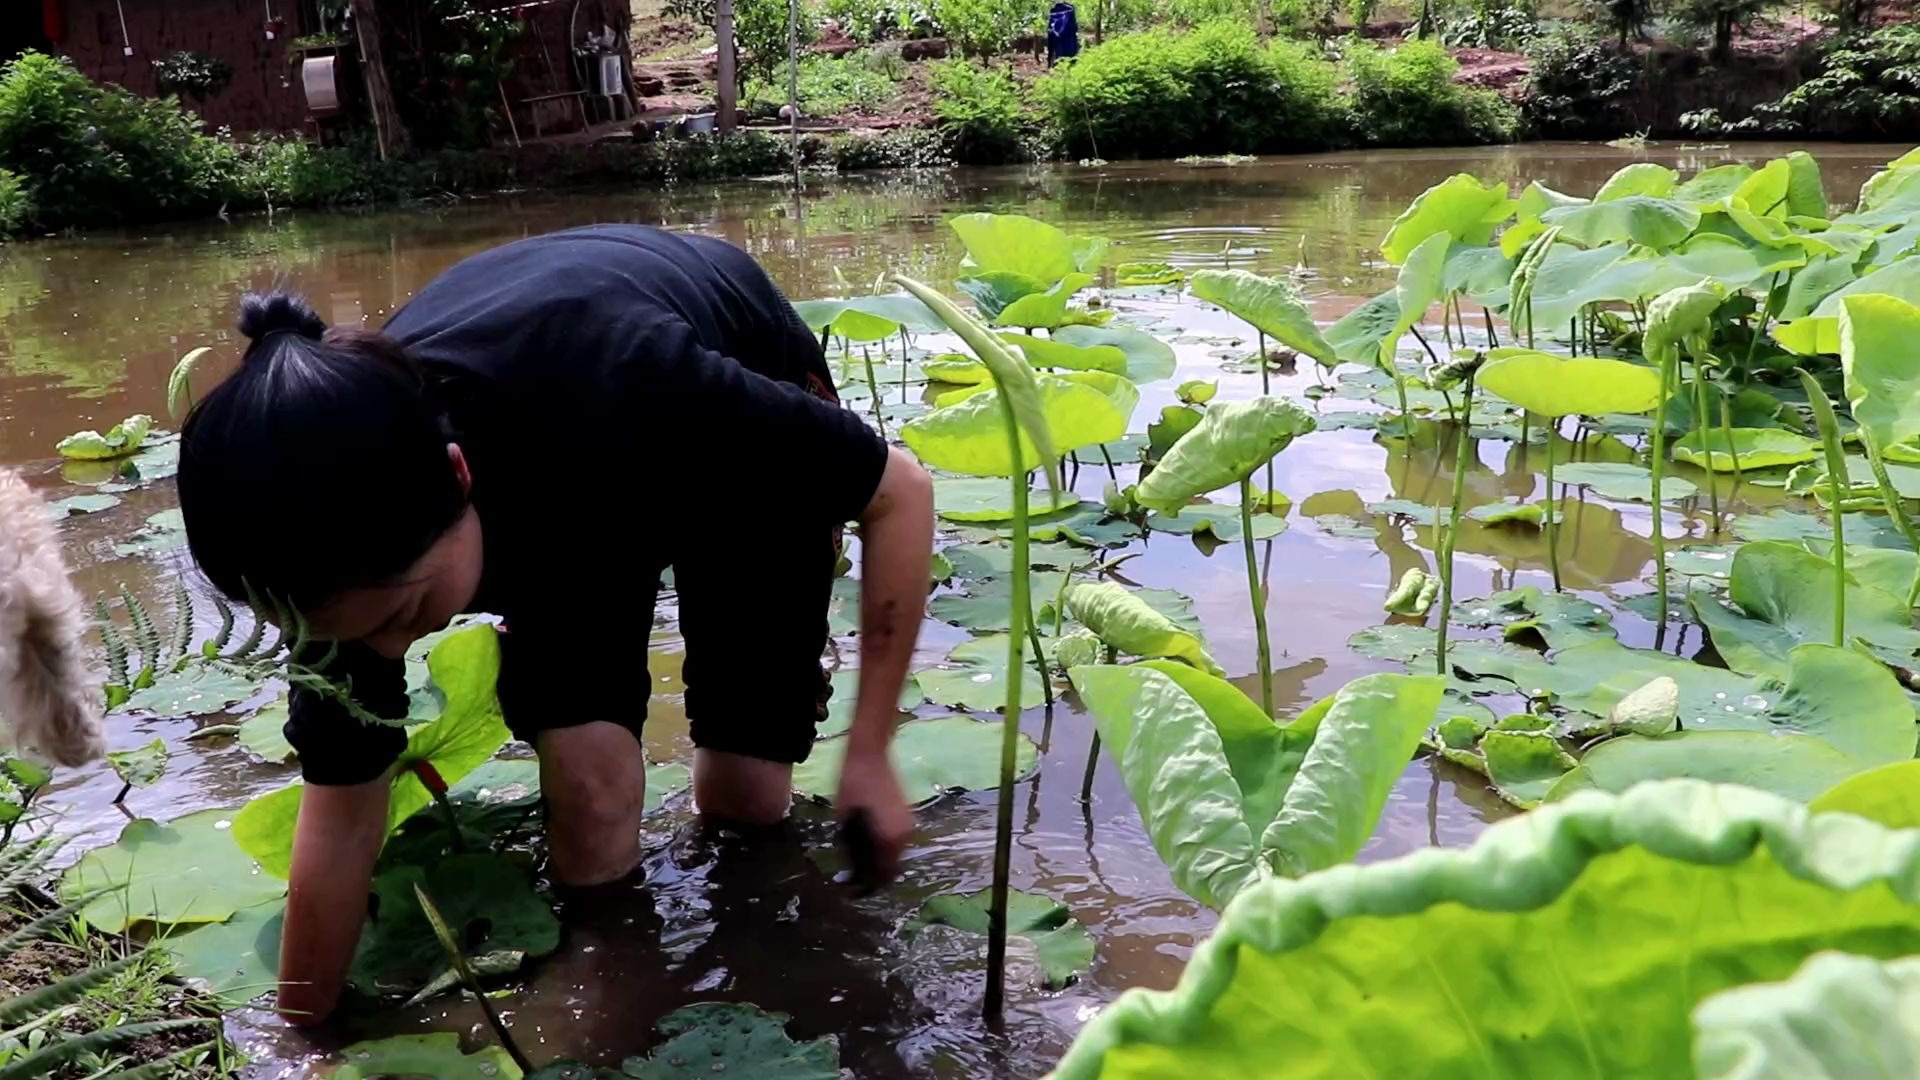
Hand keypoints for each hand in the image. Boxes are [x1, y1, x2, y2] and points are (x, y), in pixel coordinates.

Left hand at [834, 748, 913, 884]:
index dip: (867, 887)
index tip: (851, 891)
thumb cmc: (852, 785)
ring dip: (879, 861)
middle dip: (874, 875)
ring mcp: (908, 824)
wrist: (870, 753)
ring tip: (858, 862)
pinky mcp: (907, 815)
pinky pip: (896, 841)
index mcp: (891, 839)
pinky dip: (883, 847)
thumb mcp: (844, 821)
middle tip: (853, 879)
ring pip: (894, 854)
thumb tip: (850, 870)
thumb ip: (850, 849)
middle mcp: (905, 836)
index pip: (882, 875)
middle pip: (891, 867)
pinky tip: (868, 844)